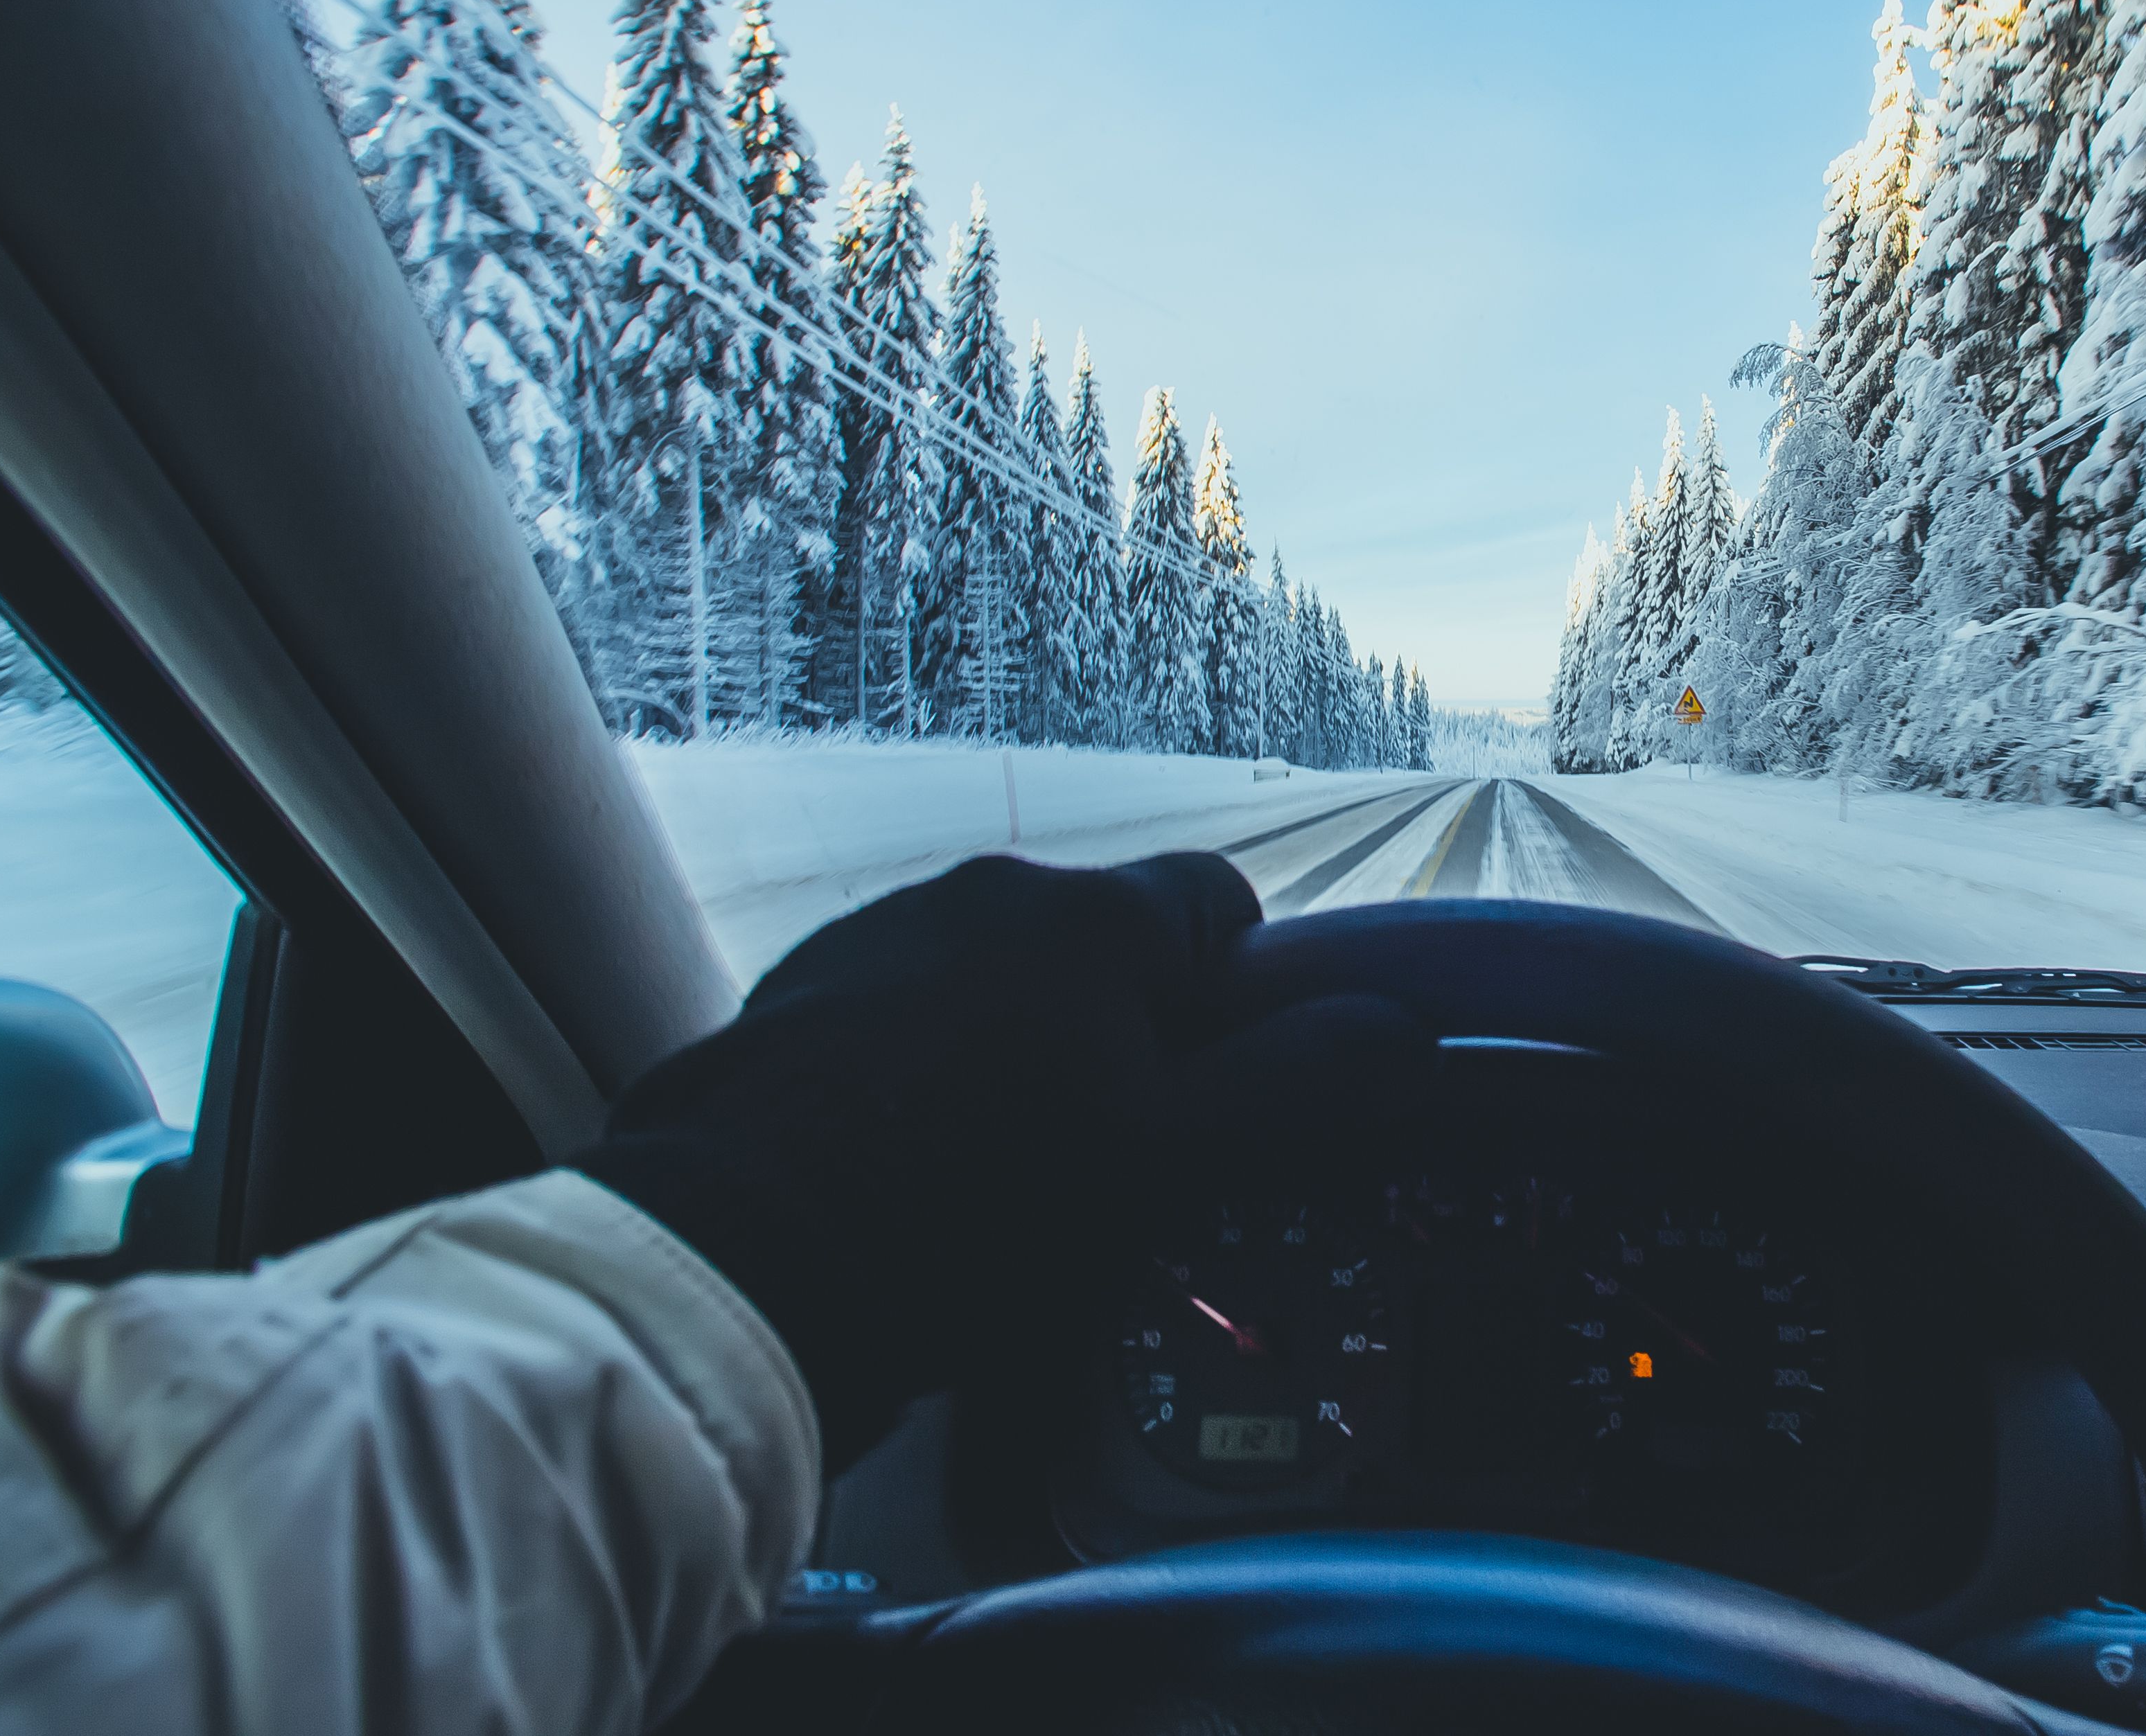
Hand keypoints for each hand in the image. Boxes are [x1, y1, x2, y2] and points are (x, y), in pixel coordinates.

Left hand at [574, 852, 1413, 1468]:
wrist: (741, 1255)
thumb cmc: (975, 1216)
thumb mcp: (1165, 1168)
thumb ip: (1293, 1088)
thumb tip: (1404, 1025)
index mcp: (1095, 919)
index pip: (1222, 906)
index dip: (1236, 1003)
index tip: (1207, 1100)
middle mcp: (988, 890)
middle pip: (1107, 947)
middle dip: (1122, 1035)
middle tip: (1104, 1164)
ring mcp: (880, 930)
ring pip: (1001, 978)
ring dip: (1016, 1048)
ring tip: (988, 1178)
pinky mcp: (796, 987)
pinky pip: (903, 1007)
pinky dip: (920, 1066)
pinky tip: (898, 1164)